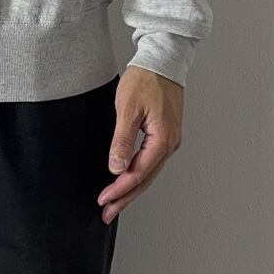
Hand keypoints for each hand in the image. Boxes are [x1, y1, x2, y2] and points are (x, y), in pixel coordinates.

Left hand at [97, 64, 183, 223]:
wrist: (162, 60)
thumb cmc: (146, 79)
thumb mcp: (128, 108)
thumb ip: (122, 139)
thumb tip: (116, 168)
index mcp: (162, 139)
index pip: (138, 173)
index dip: (119, 189)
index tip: (103, 200)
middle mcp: (170, 144)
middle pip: (145, 179)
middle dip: (125, 198)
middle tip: (107, 213)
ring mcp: (169, 140)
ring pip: (148, 172)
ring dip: (131, 189)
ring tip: (115, 203)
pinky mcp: (164, 134)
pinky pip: (150, 161)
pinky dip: (138, 174)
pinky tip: (127, 180)